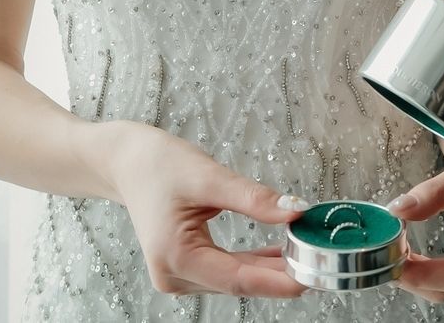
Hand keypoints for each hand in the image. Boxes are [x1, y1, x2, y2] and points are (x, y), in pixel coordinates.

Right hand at [103, 121, 307, 296]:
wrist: (124, 160)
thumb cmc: (157, 163)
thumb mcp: (209, 175)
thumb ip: (253, 198)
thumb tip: (295, 210)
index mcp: (175, 257)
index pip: (239, 279)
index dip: (278, 279)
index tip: (311, 274)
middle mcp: (173, 275)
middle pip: (238, 282)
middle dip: (279, 271)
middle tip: (318, 257)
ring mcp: (176, 274)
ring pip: (233, 278)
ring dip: (268, 267)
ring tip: (304, 250)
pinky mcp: (182, 265)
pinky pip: (225, 270)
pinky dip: (250, 261)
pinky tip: (276, 252)